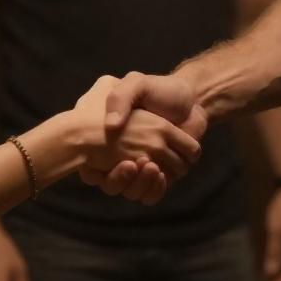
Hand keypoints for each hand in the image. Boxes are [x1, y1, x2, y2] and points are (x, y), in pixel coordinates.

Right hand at [73, 77, 201, 179]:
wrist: (189, 100)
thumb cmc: (160, 90)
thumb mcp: (135, 84)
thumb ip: (120, 98)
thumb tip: (111, 125)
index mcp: (114, 136)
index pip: (91, 167)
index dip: (96, 169)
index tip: (112, 156)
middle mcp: (126, 154)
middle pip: (113, 184)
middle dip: (122, 177)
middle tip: (132, 162)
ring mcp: (144, 167)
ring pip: (132, 191)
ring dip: (141, 181)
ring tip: (150, 163)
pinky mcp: (161, 177)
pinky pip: (151, 195)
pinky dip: (155, 188)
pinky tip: (160, 173)